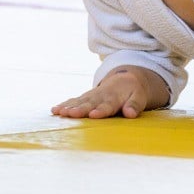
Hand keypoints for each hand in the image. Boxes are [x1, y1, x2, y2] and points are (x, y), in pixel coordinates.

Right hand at [51, 66, 167, 118]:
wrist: (126, 78)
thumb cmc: (133, 92)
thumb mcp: (139, 98)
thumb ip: (135, 106)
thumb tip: (130, 114)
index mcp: (115, 97)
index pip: (107, 105)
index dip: (101, 110)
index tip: (93, 114)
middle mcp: (100, 96)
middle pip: (89, 103)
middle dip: (80, 109)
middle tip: (70, 114)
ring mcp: (91, 96)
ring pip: (79, 101)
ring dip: (69, 107)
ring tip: (59, 112)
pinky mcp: (85, 98)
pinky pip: (74, 101)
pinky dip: (64, 104)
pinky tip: (54, 110)